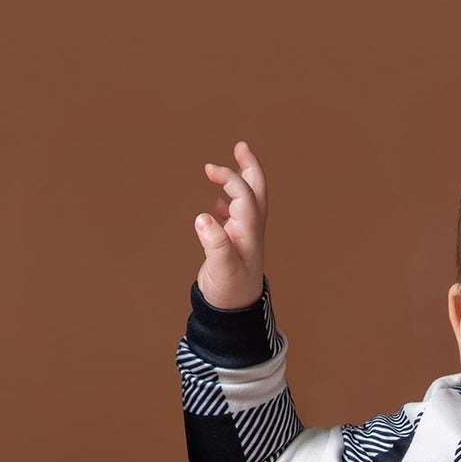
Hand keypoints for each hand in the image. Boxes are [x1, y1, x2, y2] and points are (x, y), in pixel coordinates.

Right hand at [194, 141, 267, 308]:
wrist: (235, 315)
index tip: (211, 170)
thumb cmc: (230, 293)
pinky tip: (218, 205)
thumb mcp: (222, 270)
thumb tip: (203, 218)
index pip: (245, 196)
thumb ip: (215, 244)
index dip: (232, 179)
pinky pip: (236, 219)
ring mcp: (244, 239)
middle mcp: (251, 232)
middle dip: (250, 169)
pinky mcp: (235, 248)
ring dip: (241, 183)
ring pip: (247, 204)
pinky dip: (229, 206)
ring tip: (227, 167)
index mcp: (250, 233)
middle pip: (257, 194)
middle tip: (241, 146)